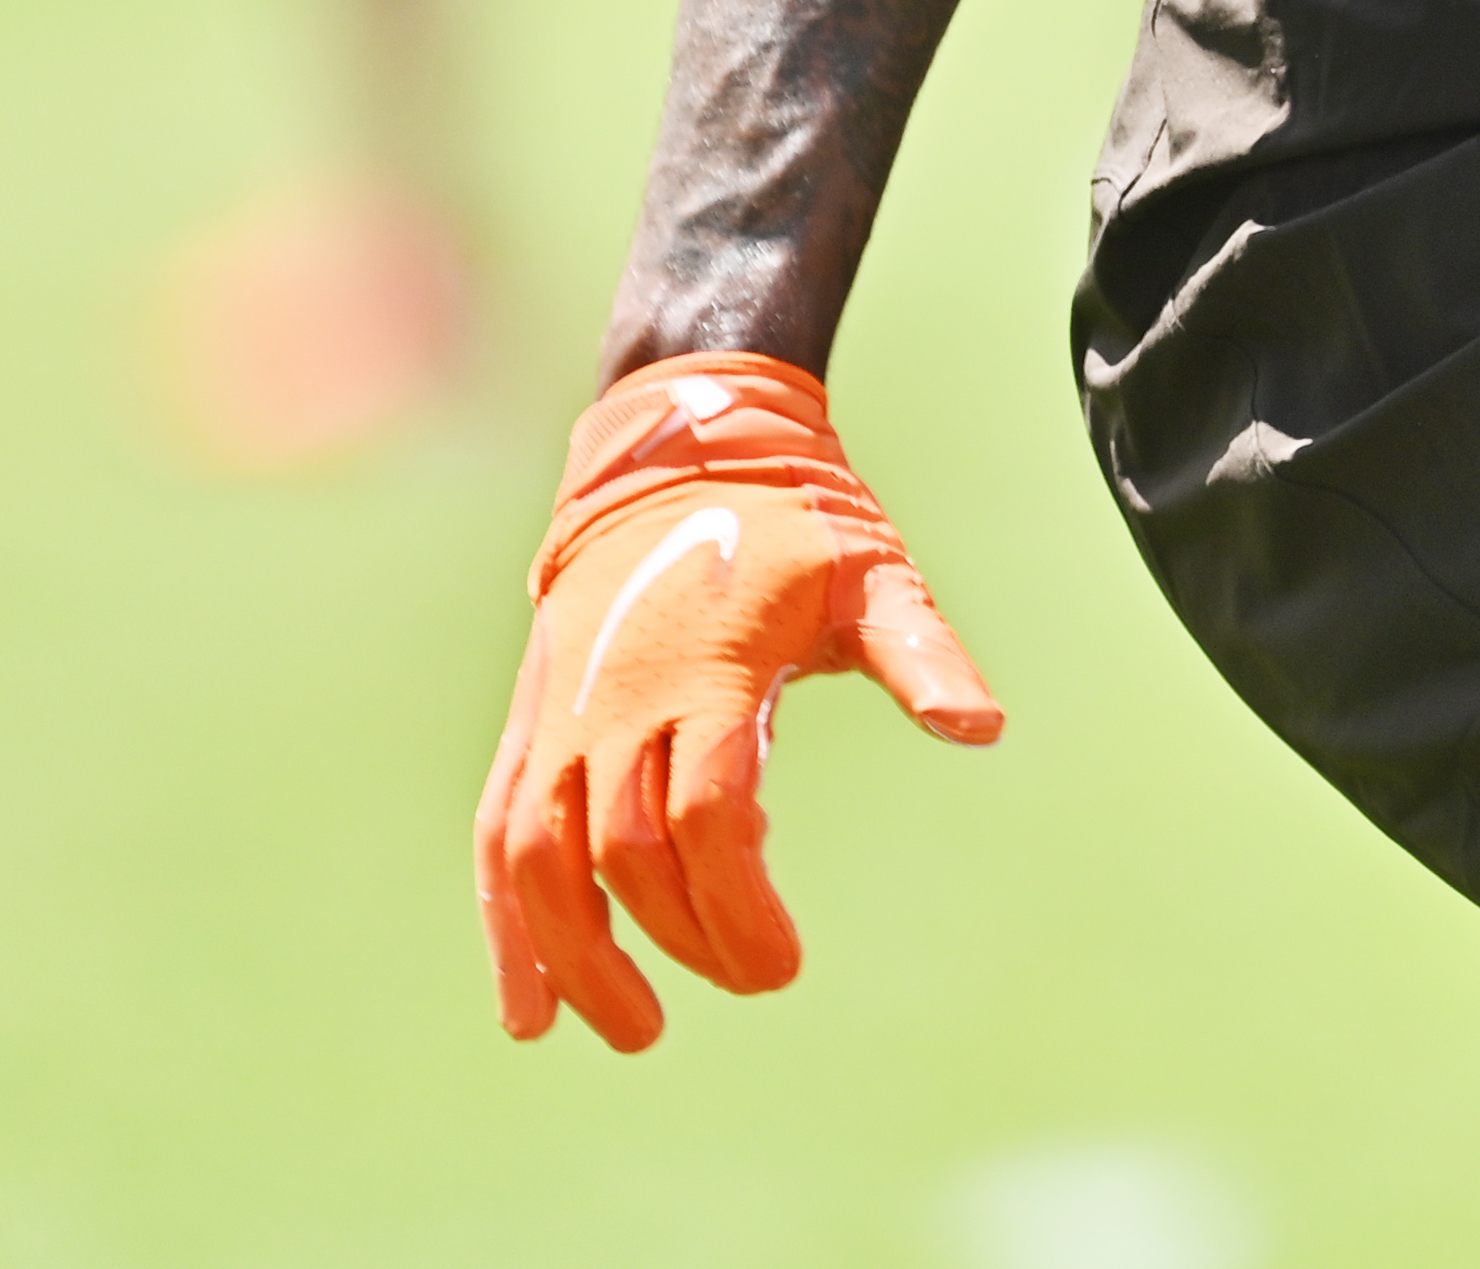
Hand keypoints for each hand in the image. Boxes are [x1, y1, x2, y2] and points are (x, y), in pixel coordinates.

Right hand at [473, 355, 1001, 1049]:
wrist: (680, 450)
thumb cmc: (796, 524)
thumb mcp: (875, 576)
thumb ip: (922, 655)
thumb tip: (981, 728)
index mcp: (706, 672)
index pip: (709, 816)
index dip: (738, 903)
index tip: (782, 965)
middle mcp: (615, 698)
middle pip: (625, 853)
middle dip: (679, 940)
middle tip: (750, 985)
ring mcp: (559, 713)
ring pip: (536, 859)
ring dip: (572, 955)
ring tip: (627, 1029)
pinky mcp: (529, 722)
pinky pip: (498, 835)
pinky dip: (504, 922)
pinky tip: (528, 1006)